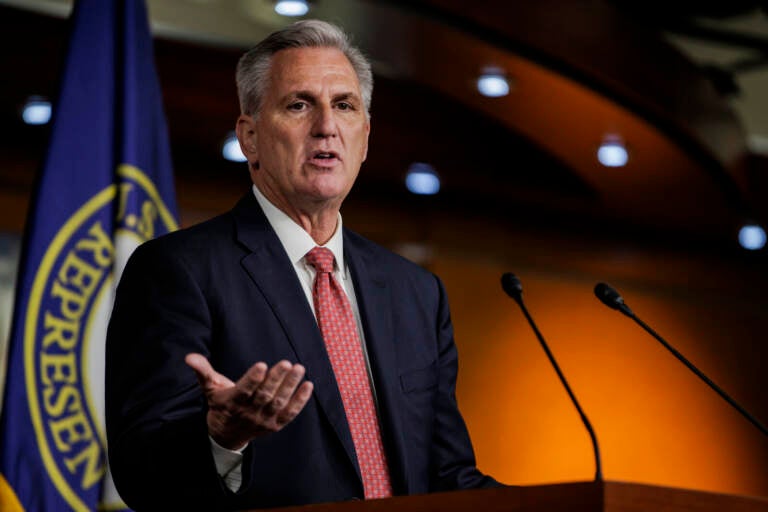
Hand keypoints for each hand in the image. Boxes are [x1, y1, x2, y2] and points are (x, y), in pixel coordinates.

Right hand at [185, 353, 313, 449]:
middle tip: (287, 362)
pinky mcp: (275, 425)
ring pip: (279, 403)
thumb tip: (189, 357)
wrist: (227, 436)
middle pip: (265, 395)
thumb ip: (202, 371)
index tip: (261, 365)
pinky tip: (308, 385)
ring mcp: (263, 420)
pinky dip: (300, 401)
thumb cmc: (221, 404)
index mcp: (232, 402)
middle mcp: (249, 413)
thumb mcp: (210, 388)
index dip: (253, 379)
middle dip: (276, 379)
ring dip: (290, 386)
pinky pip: (290, 413)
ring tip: (299, 368)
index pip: (244, 391)